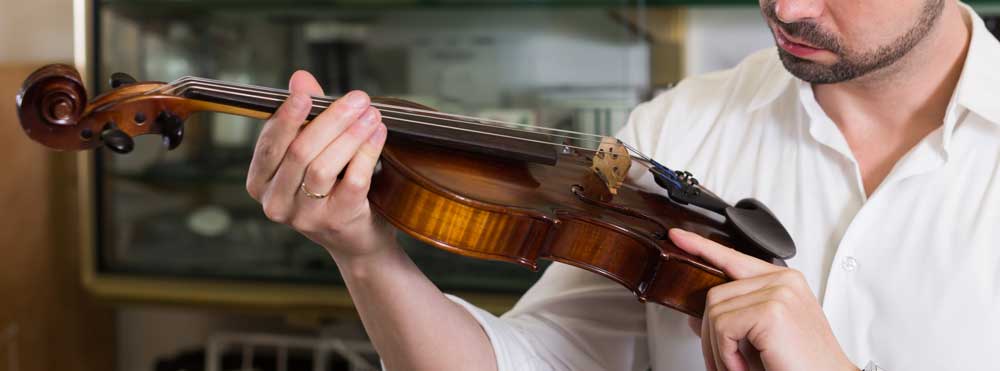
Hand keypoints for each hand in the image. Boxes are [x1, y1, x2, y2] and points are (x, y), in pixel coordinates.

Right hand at [246, 70, 393, 261]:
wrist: (357, 238)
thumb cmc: (330, 187)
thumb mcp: (313, 151)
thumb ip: (306, 116)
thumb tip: (300, 77)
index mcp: (260, 182)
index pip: (269, 145)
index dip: (287, 117)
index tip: (306, 94)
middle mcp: (275, 203)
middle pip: (299, 152)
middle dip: (331, 119)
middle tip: (358, 99)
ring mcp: (305, 217)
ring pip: (324, 167)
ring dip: (351, 135)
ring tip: (372, 114)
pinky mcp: (337, 221)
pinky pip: (352, 181)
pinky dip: (366, 153)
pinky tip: (378, 135)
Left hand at [669, 229, 857, 370]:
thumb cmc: (799, 366)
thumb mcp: (759, 339)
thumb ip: (732, 321)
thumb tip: (693, 316)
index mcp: (783, 282)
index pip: (734, 258)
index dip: (702, 247)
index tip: (677, 237)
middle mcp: (783, 281)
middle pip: (715, 294)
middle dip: (710, 335)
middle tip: (727, 362)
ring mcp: (779, 292)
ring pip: (715, 312)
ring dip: (718, 349)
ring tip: (739, 368)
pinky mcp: (773, 310)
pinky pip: (723, 327)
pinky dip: (725, 354)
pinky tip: (744, 367)